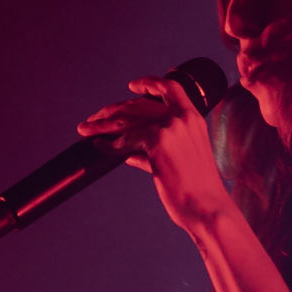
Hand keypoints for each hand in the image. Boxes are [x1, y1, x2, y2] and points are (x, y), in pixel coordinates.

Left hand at [80, 74, 229, 231]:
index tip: (132, 86)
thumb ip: (158, 150)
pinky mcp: (157, 140)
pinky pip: (125, 140)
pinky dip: (109, 145)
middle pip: (138, 104)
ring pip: (126, 120)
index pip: (171, 88)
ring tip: (84, 130)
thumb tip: (130, 154)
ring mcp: (170, 127)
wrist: (207, 208)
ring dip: (101, 125)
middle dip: (112, 110)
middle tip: (93, 119)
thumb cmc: (197, 191)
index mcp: (194, 118)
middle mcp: (183, 117)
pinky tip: (99, 147)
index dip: (149, 84)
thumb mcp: (182, 160)